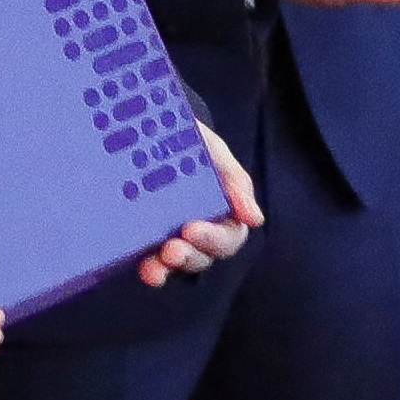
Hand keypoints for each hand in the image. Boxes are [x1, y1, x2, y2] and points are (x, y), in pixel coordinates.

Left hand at [134, 123, 262, 284]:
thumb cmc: (190, 141)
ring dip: (167, 268)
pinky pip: (151, 262)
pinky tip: (144, 269)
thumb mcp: (215, 151)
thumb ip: (236, 181)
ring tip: (153, 267)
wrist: (150, 130)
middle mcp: (201, 230)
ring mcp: (173, 237)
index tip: (191, 229)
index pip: (228, 237)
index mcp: (223, 211)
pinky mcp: (146, 241)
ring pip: (178, 263)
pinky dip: (150, 269)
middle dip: (189, 256)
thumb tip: (255, 219)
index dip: (213, 238)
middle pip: (203, 256)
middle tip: (171, 250)